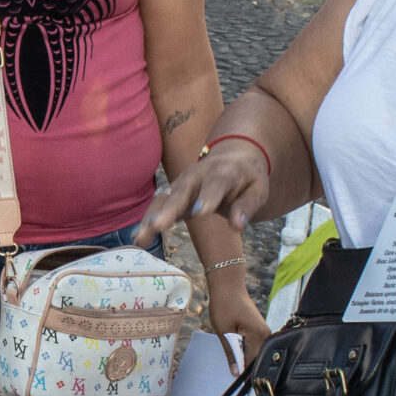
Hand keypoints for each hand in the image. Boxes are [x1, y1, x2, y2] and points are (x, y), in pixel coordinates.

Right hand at [135, 140, 269, 246]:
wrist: (232, 157)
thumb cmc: (247, 179)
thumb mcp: (258, 190)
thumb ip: (247, 206)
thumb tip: (238, 225)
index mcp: (223, 173)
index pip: (215, 185)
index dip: (207, 197)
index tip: (200, 213)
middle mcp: (198, 175)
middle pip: (182, 191)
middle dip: (169, 209)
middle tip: (158, 225)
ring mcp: (182, 183)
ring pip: (165, 199)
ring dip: (152, 218)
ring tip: (140, 237)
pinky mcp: (173, 194)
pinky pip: (158, 206)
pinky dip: (148, 221)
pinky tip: (138, 238)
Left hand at [208, 278, 268, 368]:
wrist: (228, 285)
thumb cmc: (224, 305)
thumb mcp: (223, 332)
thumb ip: (231, 354)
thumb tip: (236, 373)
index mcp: (259, 336)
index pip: (254, 364)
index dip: (245, 375)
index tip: (237, 383)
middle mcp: (266, 335)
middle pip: (257, 360)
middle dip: (245, 366)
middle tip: (231, 370)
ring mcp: (264, 331)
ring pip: (256, 353)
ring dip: (244, 357)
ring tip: (233, 356)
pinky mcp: (259, 329)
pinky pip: (254, 345)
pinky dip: (245, 349)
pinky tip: (236, 347)